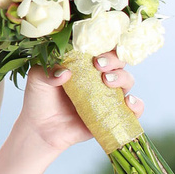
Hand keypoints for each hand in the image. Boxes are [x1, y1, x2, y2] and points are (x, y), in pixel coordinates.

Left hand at [17, 51, 145, 152]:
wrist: (40, 129)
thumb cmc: (39, 99)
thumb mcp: (37, 80)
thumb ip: (47, 71)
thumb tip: (65, 72)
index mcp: (84, 64)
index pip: (101, 48)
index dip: (104, 44)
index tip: (94, 48)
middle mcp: (99, 78)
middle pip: (118, 62)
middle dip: (113, 59)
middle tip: (98, 65)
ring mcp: (107, 96)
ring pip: (127, 81)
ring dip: (122, 78)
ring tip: (106, 82)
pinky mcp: (112, 115)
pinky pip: (133, 110)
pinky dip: (137, 105)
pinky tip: (128, 103)